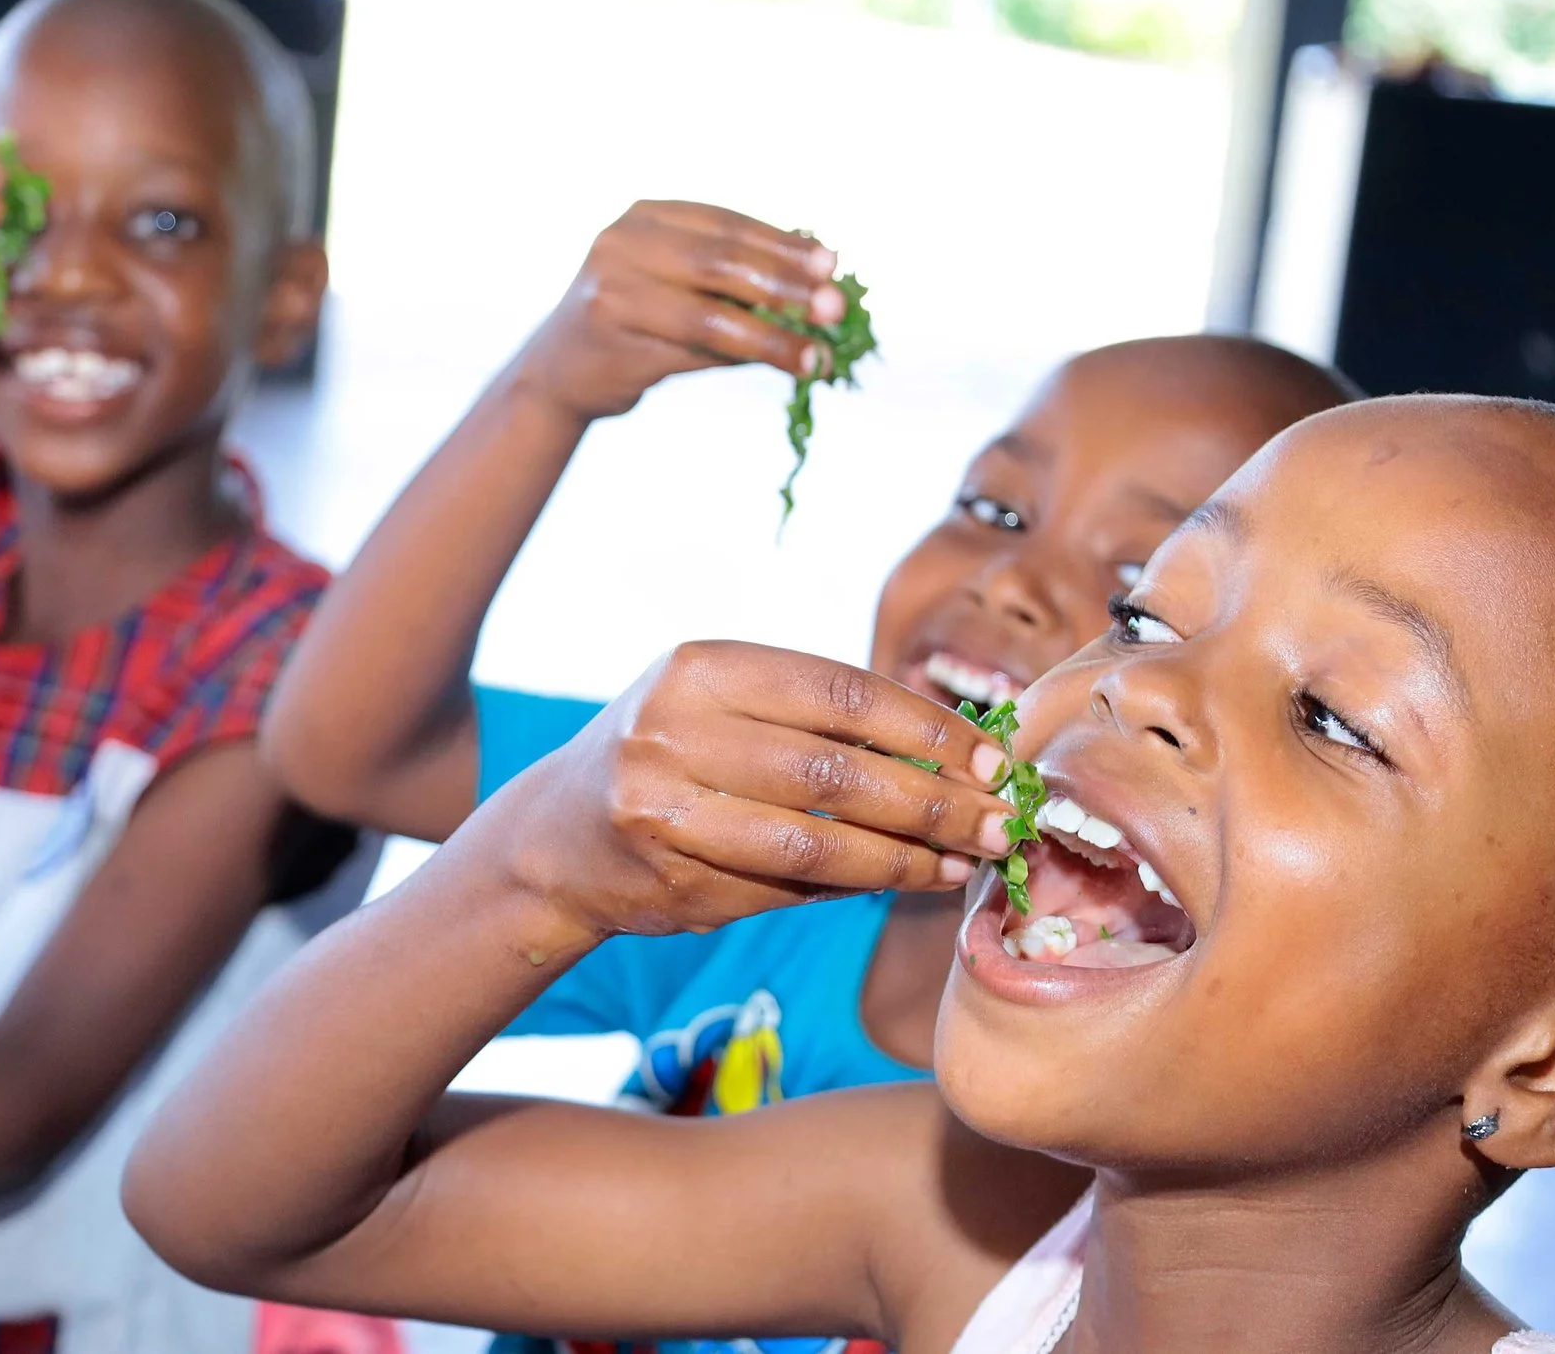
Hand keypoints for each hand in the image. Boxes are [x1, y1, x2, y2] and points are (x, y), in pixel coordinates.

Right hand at [482, 640, 1018, 943]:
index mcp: (701, 667)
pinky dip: (855, 886)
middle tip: (998, 824)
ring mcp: (663, 808)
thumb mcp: (722, 703)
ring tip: (961, 862)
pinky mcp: (669, 877)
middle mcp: (673, 730)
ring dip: (905, 858)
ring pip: (816, 841)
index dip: (926, 728)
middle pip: (836, 771)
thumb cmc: (671, 753)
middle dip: (932, 802)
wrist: (557, 835)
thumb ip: (817, 717)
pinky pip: (786, 885)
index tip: (989, 760)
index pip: (840, 691)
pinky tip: (901, 881)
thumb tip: (956, 752)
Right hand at [512, 201, 846, 420]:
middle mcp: (623, 242)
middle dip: (785, 284)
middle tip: (835, 306)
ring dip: (773, 336)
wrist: (559, 374)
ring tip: (819, 356)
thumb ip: (737, 273)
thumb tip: (821, 265)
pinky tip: (783, 368)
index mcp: (645, 216)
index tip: (831, 263)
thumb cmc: (636, 323)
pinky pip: (692, 351)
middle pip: (721, 261)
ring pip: (710, 313)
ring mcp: (611, 288)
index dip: (782, 243)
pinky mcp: (612, 339)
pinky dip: (744, 360)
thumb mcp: (679, 283)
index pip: (726, 224)